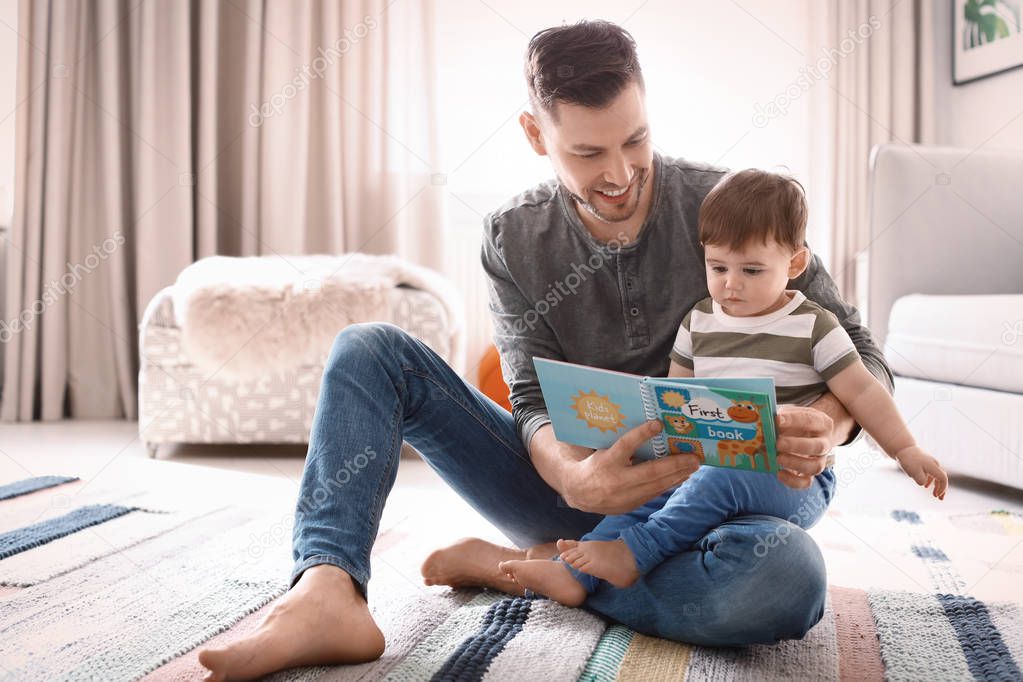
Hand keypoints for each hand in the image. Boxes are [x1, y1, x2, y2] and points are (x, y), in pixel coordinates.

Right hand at [561, 420, 700, 514]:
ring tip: (692, 467)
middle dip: (675, 464)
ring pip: (656, 486)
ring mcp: (623, 496)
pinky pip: (653, 494)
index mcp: (606, 462)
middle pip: (649, 471)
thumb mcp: (604, 451)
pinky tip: (680, 477)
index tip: (658, 424)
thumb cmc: (596, 465)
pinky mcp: (629, 506)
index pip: (625, 446)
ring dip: (677, 476)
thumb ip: (624, 446)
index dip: (641, 434)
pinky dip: (669, 484)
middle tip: (694, 457)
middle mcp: (615, 480)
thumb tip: (652, 431)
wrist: (578, 492)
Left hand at [774, 405, 833, 488]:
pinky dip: (792, 480)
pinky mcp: (810, 474)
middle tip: (778, 443)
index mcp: (821, 423)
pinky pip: (806, 482)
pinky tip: (779, 473)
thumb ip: (780, 418)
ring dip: (795, 464)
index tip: (777, 420)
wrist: (808, 434)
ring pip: (815, 467)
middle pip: (818, 447)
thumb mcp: (790, 415)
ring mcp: (819, 460)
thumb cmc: (795, 423)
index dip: (793, 420)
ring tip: (778, 458)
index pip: (810, 420)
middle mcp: (824, 443)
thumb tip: (762, 423)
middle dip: (797, 446)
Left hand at [894, 445, 947, 499]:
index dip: (942, 488)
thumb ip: (920, 479)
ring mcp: (930, 463)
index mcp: (932, 466)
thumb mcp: (913, 471)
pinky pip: (931, 473)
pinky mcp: (925, 463)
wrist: (903, 448)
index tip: (937, 495)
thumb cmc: (908, 460)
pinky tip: (926, 486)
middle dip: (942, 488)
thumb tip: (924, 484)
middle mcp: (934, 464)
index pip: (943, 478)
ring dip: (937, 486)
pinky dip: (931, 480)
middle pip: (942, 477)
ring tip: (935, 495)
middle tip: (940, 499)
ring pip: (937, 476)